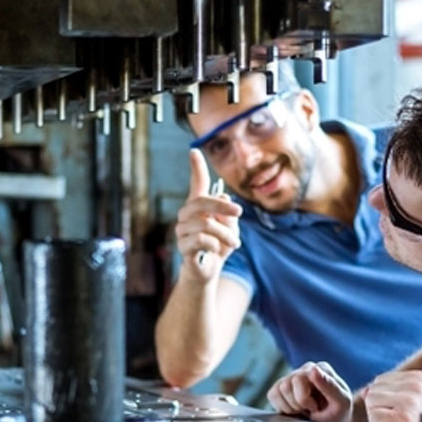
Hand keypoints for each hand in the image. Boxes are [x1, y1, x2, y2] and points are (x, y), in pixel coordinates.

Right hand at [175, 149, 241, 279]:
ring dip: (226, 235)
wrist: (209, 271)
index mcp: (199, 207)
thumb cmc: (219, 246)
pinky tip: (217, 251)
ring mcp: (181, 230)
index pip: (197, 183)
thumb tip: (224, 199)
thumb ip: (228, 214)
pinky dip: (216, 246)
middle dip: (223, 207)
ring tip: (235, 243)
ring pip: (207, 224)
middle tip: (240, 213)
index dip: (196, 167)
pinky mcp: (183, 246)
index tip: (194, 150)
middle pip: (202, 202)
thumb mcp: (230, 228)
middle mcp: (186, 215)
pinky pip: (203, 240)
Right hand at [266, 362, 352, 421]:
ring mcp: (292, 377)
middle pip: (286, 386)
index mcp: (321, 369)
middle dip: (297, 404)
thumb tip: (314, 369)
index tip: (315, 408)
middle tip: (310, 410)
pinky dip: (282, 407)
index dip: (304, 399)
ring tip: (304, 410)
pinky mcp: (282, 388)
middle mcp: (305, 370)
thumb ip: (330, 385)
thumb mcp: (342, 403)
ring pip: (277, 391)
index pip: (299, 379)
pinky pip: (272, 395)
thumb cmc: (340, 414)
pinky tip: (295, 410)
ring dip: (290, 407)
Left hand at [362, 370, 421, 421]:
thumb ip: (385, 393)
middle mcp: (416, 385)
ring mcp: (410, 400)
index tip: (402, 412)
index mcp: (419, 377)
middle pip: (373, 390)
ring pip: (370, 401)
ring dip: (377, 418)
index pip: (380, 381)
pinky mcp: (403, 417)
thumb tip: (365, 391)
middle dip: (379, 408)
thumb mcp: (405, 404)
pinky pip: (374, 417)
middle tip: (398, 421)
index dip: (384, 400)